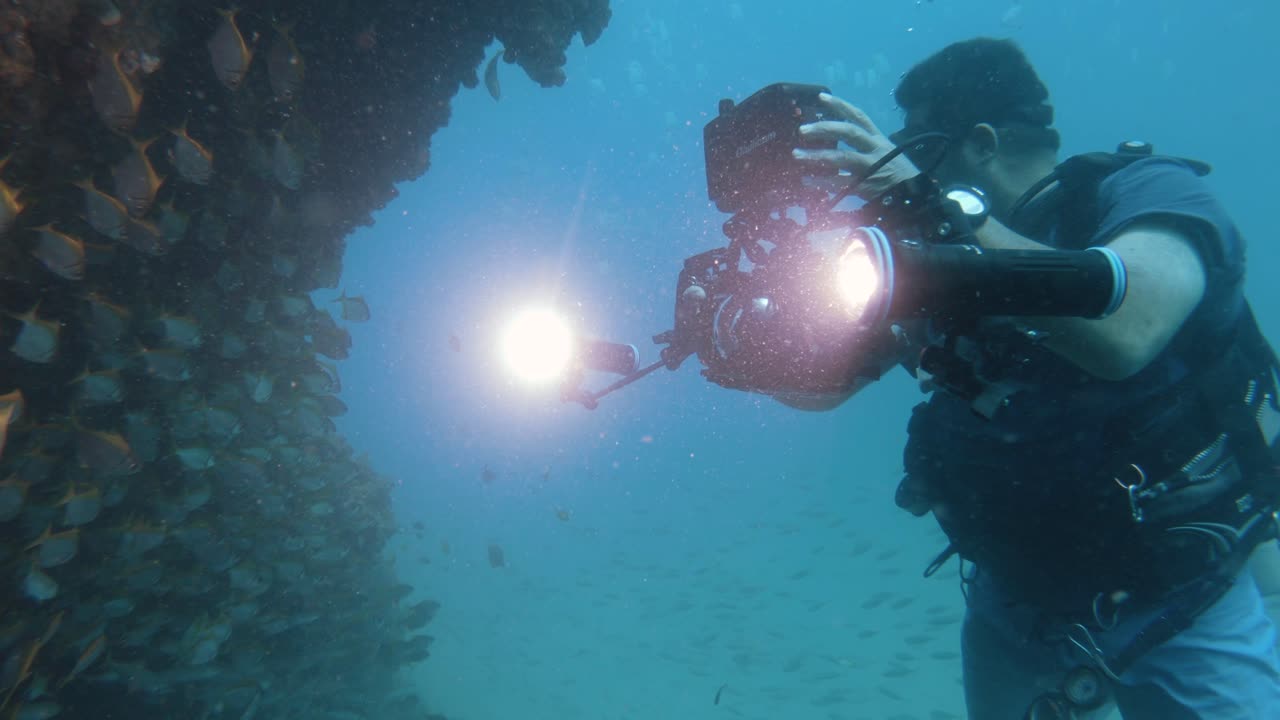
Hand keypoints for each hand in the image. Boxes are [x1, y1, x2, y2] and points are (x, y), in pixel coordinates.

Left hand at [792, 92, 921, 197]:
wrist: (914, 195)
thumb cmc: (896, 172)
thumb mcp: (884, 152)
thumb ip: (863, 145)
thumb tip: (835, 139)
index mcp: (877, 138)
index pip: (858, 116)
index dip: (840, 105)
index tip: (821, 98)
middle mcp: (874, 148)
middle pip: (848, 132)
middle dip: (824, 129)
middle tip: (802, 130)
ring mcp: (870, 166)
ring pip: (840, 157)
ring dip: (816, 156)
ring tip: (797, 155)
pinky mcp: (865, 186)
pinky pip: (839, 183)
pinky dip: (821, 182)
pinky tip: (806, 180)